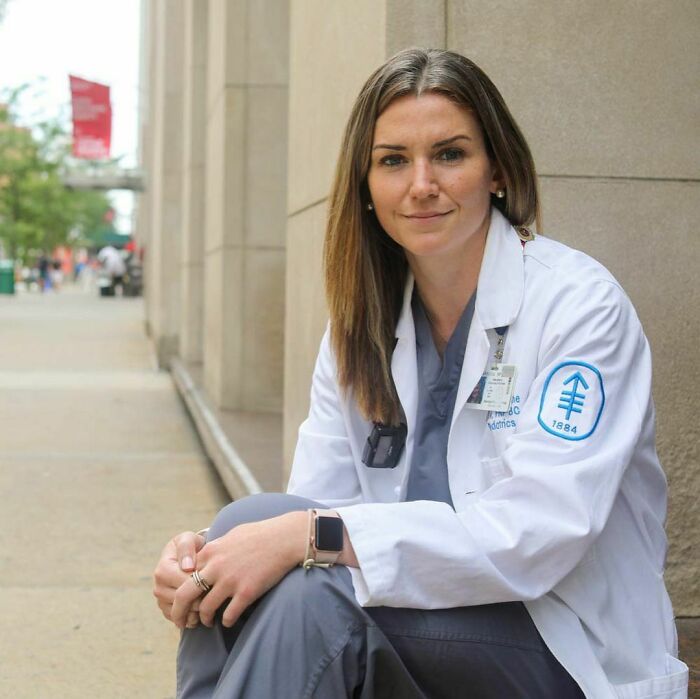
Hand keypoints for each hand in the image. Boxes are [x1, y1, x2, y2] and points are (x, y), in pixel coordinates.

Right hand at [153, 531, 206, 627]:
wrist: (187, 555)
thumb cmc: (190, 546)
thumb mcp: (188, 540)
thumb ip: (187, 548)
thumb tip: (187, 567)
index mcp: (162, 568)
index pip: (182, 584)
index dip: (199, 585)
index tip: (213, 582)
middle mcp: (158, 585)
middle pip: (181, 600)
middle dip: (199, 599)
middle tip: (215, 596)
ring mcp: (161, 598)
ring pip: (179, 612)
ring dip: (195, 611)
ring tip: (209, 604)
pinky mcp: (165, 607)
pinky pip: (177, 619)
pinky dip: (190, 618)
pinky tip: (201, 612)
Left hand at [170, 511, 306, 629]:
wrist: (285, 538)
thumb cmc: (261, 534)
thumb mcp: (232, 535)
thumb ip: (216, 548)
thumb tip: (206, 556)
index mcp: (210, 551)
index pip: (183, 575)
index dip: (180, 589)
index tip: (183, 599)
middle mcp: (216, 566)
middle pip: (185, 595)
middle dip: (179, 611)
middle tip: (180, 621)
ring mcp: (231, 580)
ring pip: (206, 609)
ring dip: (205, 619)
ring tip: (207, 622)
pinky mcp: (246, 592)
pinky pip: (229, 615)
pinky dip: (226, 621)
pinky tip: (228, 621)